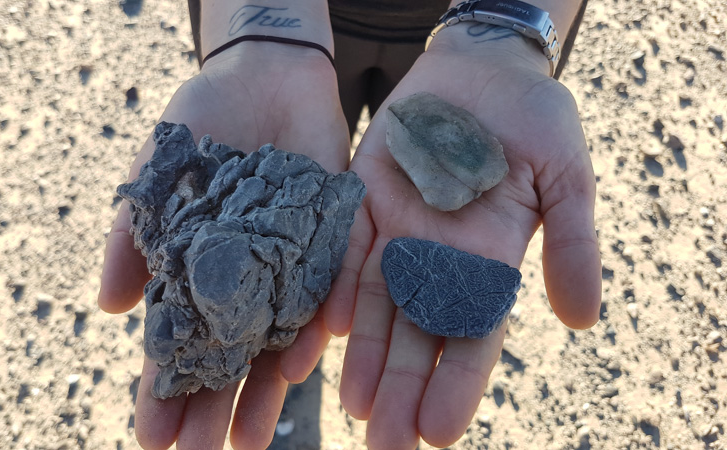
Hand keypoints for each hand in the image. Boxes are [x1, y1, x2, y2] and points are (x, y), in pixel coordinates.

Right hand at [97, 42, 346, 449]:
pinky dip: (311, 326)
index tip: (150, 437)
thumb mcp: (156, 178)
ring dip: (263, 390)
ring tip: (248, 438)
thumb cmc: (199, 126)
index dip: (163, 389)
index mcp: (198, 274)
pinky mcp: (327, 245)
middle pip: (228, 357)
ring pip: (276, 342)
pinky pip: (322, 294)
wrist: (262, 79)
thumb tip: (108, 308)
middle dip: (212, 405)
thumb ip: (131, 239)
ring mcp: (286, 269)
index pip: (179, 343)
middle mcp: (244, 283)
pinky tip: (301, 363)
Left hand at [323, 30, 601, 448]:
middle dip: (402, 388)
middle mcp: (437, 258)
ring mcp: (396, 232)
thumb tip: (581, 320)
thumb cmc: (536, 118)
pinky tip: (322, 333)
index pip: (472, 335)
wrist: (481, 70)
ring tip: (351, 409)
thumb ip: (571, 244)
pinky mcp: (361, 201)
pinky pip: (342, 252)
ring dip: (363, 358)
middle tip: (384, 443)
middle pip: (417, 334)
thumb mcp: (567, 176)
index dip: (457, 383)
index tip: (440, 432)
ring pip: (374, 305)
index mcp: (489, 261)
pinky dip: (332, 290)